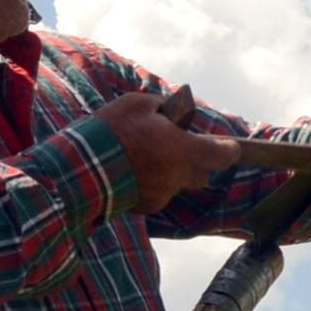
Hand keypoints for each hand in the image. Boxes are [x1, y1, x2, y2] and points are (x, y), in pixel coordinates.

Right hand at [97, 89, 242, 214]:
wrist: (81, 168)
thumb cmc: (111, 131)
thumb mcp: (136, 103)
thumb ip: (162, 107)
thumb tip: (173, 111)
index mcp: (182, 149)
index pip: (222, 155)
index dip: (229, 150)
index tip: (228, 147)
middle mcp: (178, 175)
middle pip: (202, 173)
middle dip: (194, 161)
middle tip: (174, 147)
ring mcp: (163, 194)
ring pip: (178, 184)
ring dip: (171, 173)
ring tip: (145, 159)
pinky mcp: (147, 206)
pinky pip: (158, 194)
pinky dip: (151, 185)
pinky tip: (131, 173)